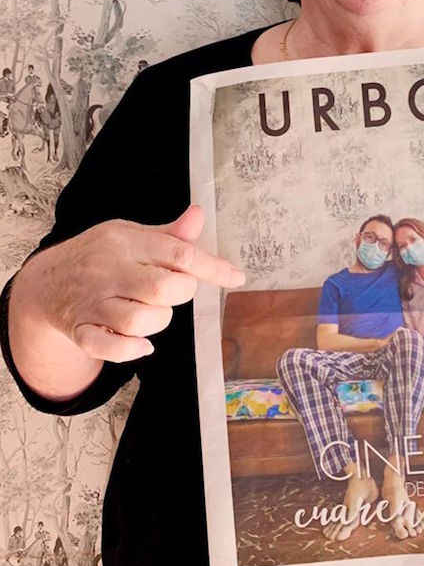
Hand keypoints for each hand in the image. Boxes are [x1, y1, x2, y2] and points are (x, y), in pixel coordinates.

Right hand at [18, 205, 244, 363]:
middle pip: (162, 288)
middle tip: (175, 291)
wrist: (45, 282)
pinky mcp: (81, 330)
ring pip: (139, 320)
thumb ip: (169, 235)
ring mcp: (93, 302)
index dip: (213, 267)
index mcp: (125, 242)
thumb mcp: (130, 235)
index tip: (236, 277)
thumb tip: (200, 216)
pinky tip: (141, 344)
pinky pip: (108, 347)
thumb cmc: (99, 255)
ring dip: (159, 322)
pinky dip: (130, 350)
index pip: (178, 253)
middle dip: (181, 293)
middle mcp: (108, 271)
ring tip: (153, 312)